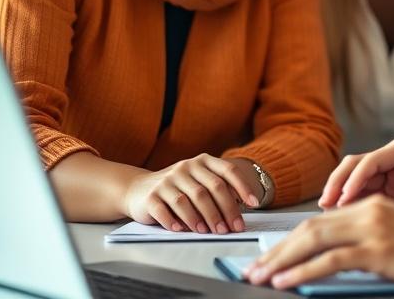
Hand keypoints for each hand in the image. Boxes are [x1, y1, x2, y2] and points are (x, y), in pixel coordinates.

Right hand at [122, 153, 261, 233]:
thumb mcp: (199, 182)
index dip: (243, 187)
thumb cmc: (178, 189)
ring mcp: (168, 180)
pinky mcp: (151, 195)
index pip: (227, 170)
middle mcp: (186, 167)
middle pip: (211, 188)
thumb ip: (218, 190)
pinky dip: (175, 222)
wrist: (139, 189)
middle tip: (232, 228)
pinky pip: (166, 210)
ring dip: (202, 218)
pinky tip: (182, 230)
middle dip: (225, 210)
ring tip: (209, 232)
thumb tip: (240, 209)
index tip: (254, 204)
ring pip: (189, 200)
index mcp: (203, 161)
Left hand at [246, 196, 393, 293]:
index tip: (269, 259)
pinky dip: (302, 270)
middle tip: (253, 269)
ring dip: (281, 260)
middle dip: (277, 251)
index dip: (290, 240)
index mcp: (374, 204)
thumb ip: (369, 241)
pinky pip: (330, 259)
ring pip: (313, 240)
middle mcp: (370, 210)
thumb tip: (338, 259)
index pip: (321, 221)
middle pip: (310, 228)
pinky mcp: (379, 250)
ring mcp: (374, 228)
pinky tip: (285, 281)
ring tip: (259, 276)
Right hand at [319, 138, 393, 222]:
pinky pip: (358, 199)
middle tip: (327, 204)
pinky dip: (345, 208)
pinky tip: (338, 223)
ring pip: (352, 181)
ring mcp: (387, 181)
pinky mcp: (383, 199)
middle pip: (357, 166)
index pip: (376, 159)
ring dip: (337, 195)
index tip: (347, 197)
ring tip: (327, 215)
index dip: (358, 176)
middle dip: (339, 182)